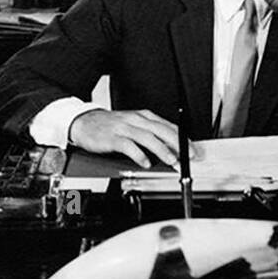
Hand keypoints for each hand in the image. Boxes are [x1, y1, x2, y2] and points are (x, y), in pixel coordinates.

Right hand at [67, 108, 196, 168]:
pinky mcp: (113, 137)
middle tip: (188, 156)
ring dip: (161, 150)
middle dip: (177, 143)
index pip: (168, 126)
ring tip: (171, 160)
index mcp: (143, 116)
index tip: (193, 149)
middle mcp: (136, 120)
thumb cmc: (110, 125)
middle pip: (161, 130)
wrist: (84, 121)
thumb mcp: (133, 124)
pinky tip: (145, 162)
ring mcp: (124, 128)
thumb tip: (171, 148)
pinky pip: (128, 146)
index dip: (182, 138)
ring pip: (147, 137)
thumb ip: (150, 133)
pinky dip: (139, 155)